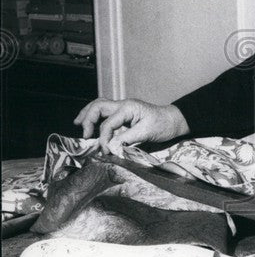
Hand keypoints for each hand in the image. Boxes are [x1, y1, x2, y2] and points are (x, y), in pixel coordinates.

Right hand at [74, 98, 188, 153]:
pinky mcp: (124, 115)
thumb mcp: (147, 132)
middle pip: (98, 106)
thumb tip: (110, 146)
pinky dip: (95, 117)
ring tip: (78, 124)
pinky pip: (105, 112)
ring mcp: (123, 108)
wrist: (174, 121)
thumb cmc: (163, 125)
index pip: (108, 123)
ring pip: (99, 106)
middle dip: (88, 119)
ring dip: (88, 114)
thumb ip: (127, 138)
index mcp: (128, 108)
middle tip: (84, 134)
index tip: (105, 151)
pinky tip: (90, 124)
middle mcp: (123, 105)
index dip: (104, 138)